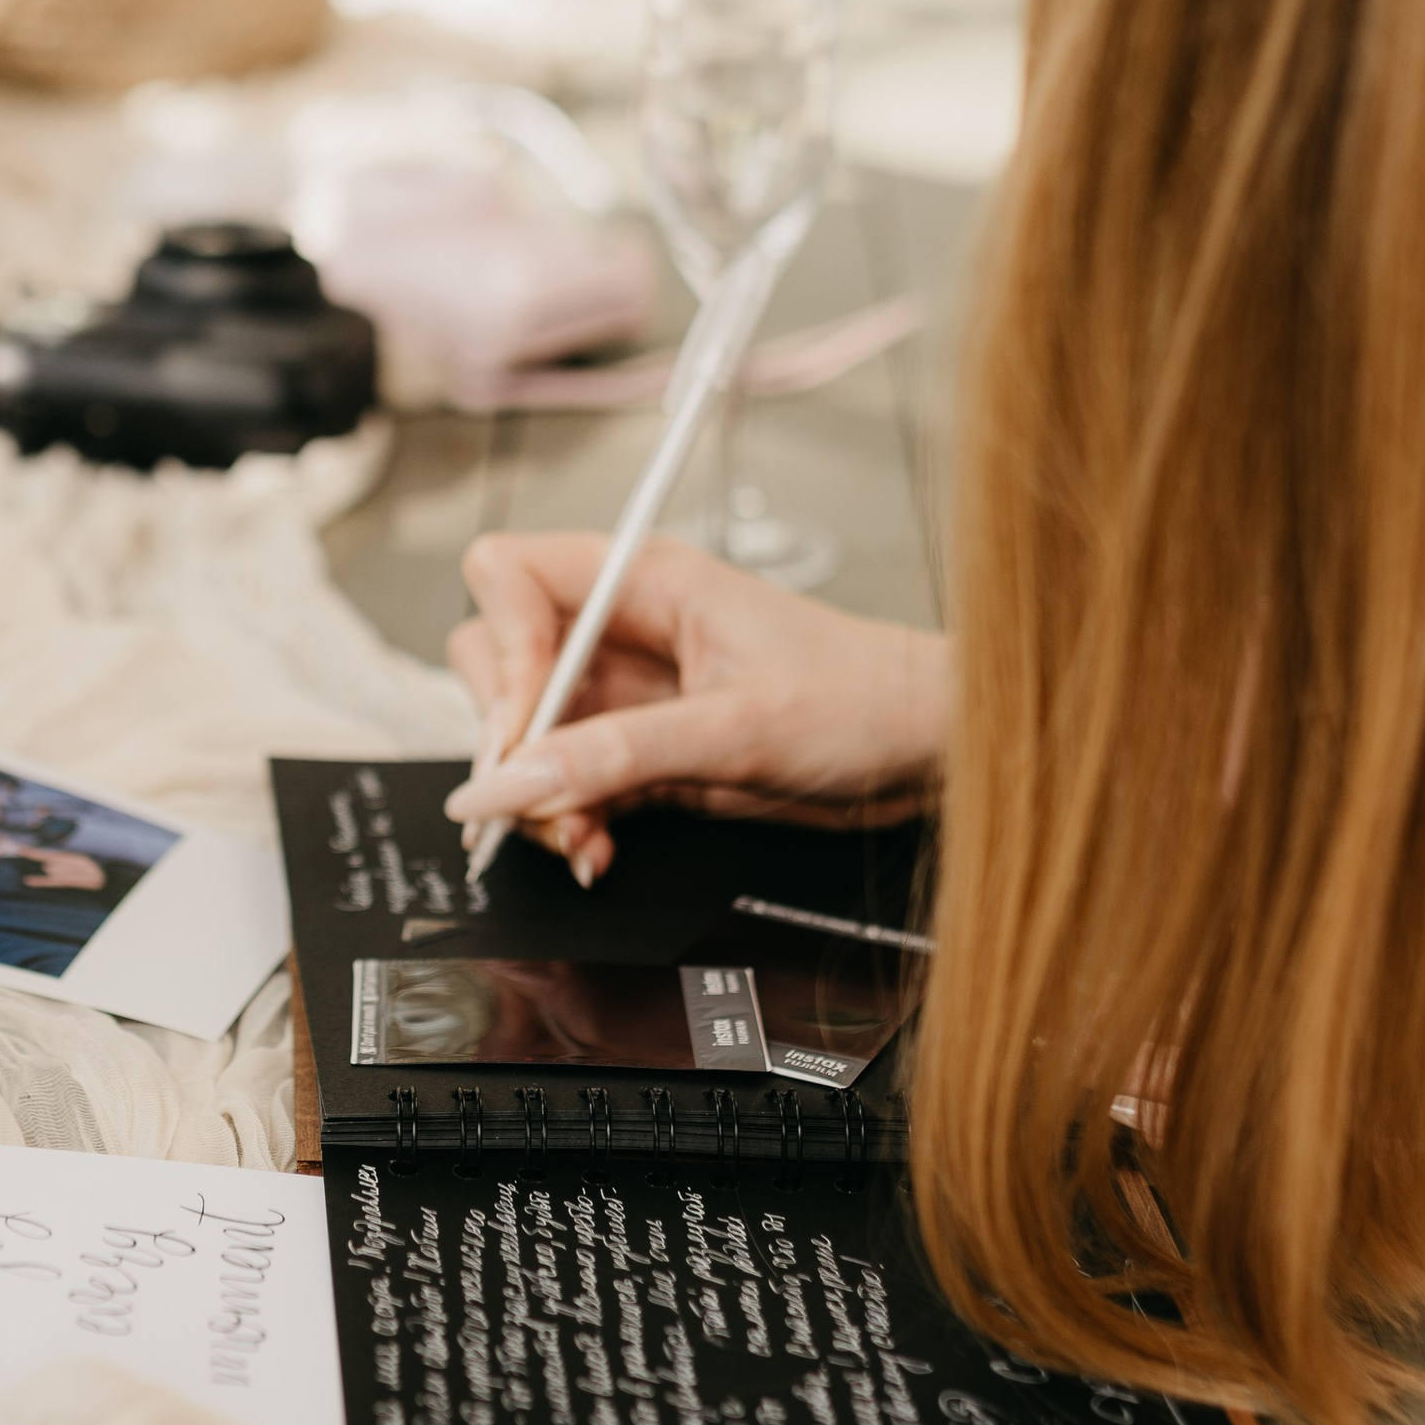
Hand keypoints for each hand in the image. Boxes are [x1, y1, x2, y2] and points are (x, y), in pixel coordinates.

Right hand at [445, 531, 950, 884]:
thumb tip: (510, 782)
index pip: (508, 576)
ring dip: (537, 794)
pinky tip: (598, 848)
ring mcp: (628, 693)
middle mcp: (623, 629)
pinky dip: (570, 821)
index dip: (502, 652)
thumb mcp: (735, 728)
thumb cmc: (864, 698)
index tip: (518, 729)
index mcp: (643, 581)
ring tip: (580, 836)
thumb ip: (614, 756)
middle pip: (497, 655)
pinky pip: (568, 784)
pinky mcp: (642, 751)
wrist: (926, 751)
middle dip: (506, 734)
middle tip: (539, 793)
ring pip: (526, 734)